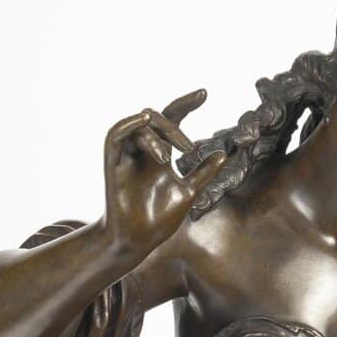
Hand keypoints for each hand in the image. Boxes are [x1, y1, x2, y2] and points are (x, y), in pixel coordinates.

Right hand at [102, 91, 226, 264]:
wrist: (138, 242)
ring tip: (167, 157)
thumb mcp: (188, 192)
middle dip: (173, 127)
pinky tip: (144, 120)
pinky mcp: (113, 165)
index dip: (186, 105)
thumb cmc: (158, 220)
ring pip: (139, 126)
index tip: (204, 94)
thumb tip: (223, 154)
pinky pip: (116, 135)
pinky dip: (129, 124)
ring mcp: (127, 157)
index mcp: (160, 155)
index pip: (172, 120)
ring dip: (156, 135)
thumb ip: (203, 173)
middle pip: (156, 120)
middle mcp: (143, 152)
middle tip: (188, 148)